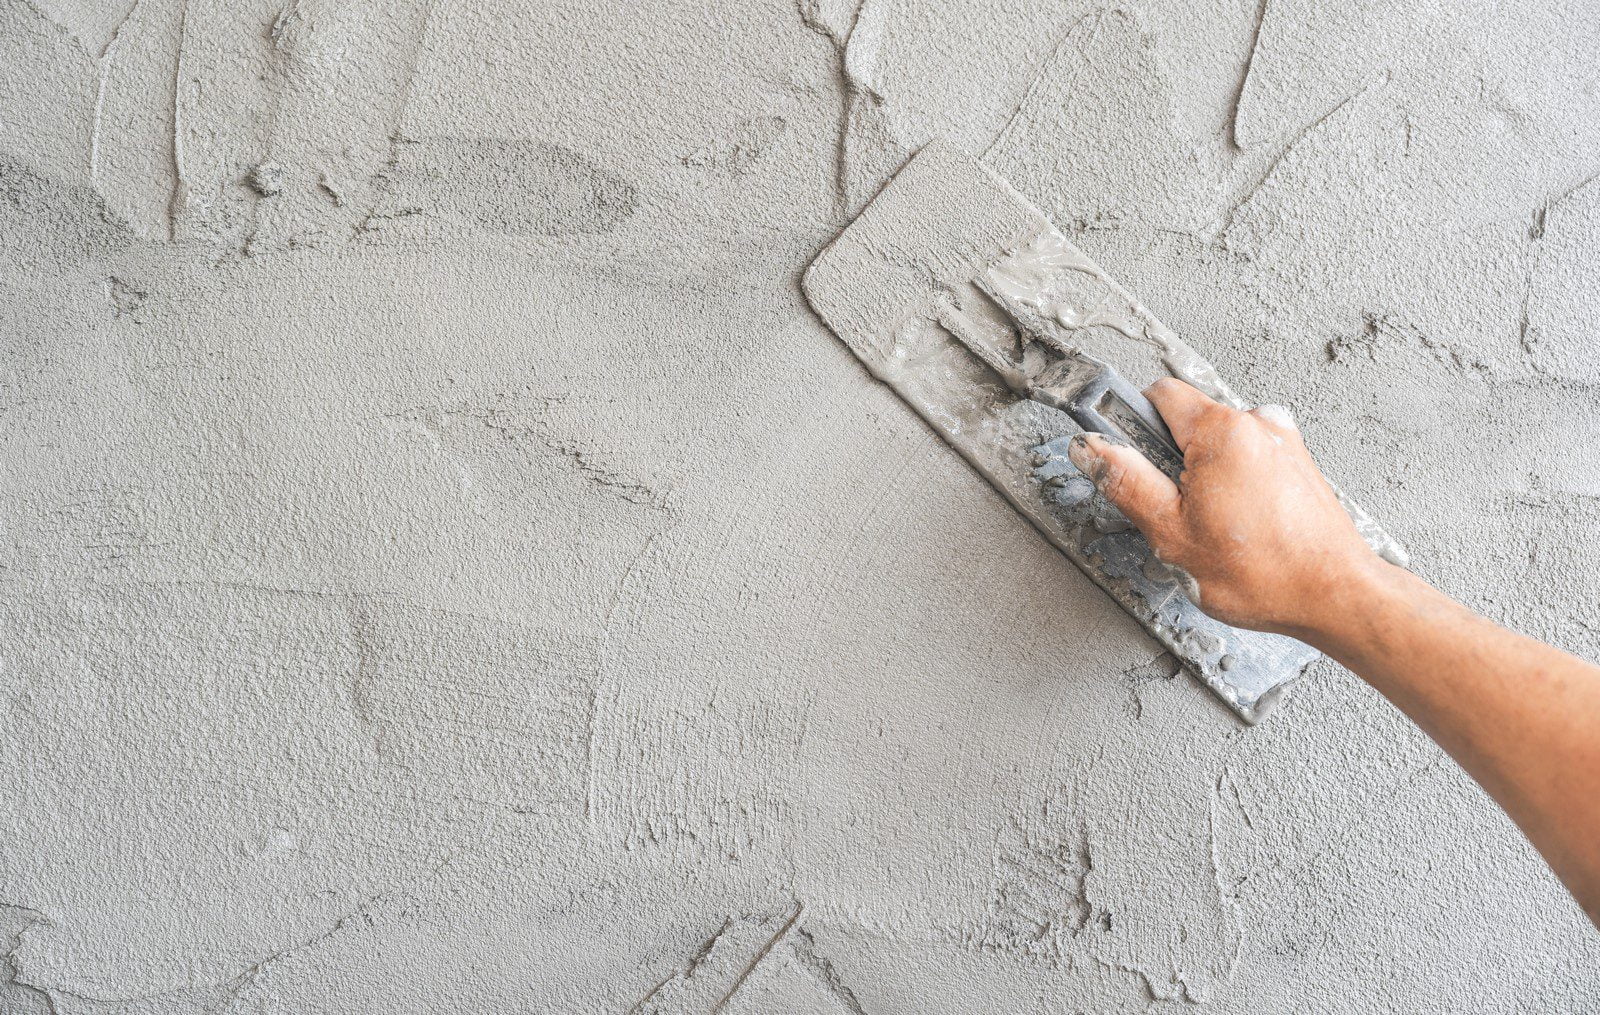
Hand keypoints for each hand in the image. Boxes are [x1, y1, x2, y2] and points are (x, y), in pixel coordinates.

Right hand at [1065, 379, 1381, 637]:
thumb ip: (1125, 481)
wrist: (1336, 596)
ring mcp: (1283, 443)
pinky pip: (1248, 462)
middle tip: (1174, 512)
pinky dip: (1235, 487)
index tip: (1123, 451)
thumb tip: (1092, 449)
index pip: (1158, 394)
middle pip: (1188, 423)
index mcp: (1223, 431)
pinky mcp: (1298, 465)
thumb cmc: (1266, 573)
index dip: (1131, 423)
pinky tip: (1240, 527)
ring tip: (1213, 527)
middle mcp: (1258, 424)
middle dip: (1171, 463)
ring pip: (1218, 447)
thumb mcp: (1171, 532)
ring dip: (1205, 479)